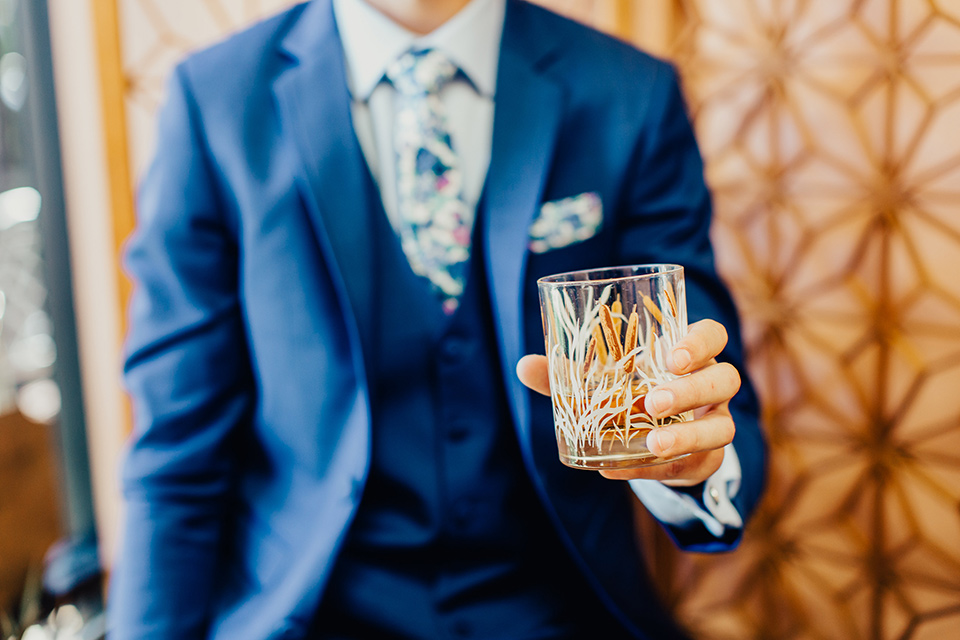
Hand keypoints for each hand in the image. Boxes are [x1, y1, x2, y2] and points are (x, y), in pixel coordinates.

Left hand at [516, 319, 739, 486]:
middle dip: (692, 390)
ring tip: (653, 443)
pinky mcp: (706, 461)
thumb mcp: (601, 382)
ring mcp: (715, 424)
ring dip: (687, 435)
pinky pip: (694, 465)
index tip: (671, 356)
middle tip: (653, 402)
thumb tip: (523, 365)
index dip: (700, 342)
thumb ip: (565, 374)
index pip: (714, 335)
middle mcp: (711, 387)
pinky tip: (620, 469)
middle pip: (725, 379)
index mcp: (690, 355)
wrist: (651, 442)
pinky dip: (657, 469)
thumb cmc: (628, 395)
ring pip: (722, 428)